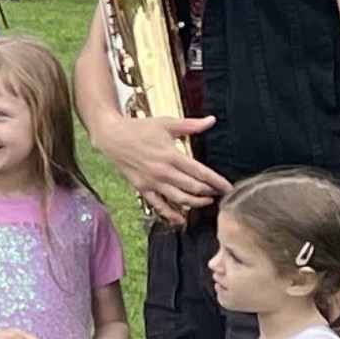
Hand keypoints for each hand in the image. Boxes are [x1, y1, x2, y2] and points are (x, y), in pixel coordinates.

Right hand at [91, 110, 227, 224]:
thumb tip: (211, 120)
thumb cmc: (139, 128)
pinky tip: (181, 218)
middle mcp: (163, 171)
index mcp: (171, 156)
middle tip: (220, 194)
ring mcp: (152, 182)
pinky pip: (158, 204)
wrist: (111, 136)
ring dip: (195, 203)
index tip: (228, 188)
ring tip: (206, 202)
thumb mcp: (166, 123)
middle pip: (193, 188)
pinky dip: (170, 213)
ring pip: (179, 199)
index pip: (201, 173)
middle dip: (209, 193)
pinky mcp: (142, 188)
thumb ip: (191, 125)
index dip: (217, 182)